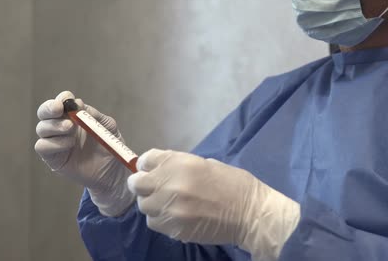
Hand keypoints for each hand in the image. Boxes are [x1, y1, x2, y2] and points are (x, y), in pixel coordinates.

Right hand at [35, 91, 134, 215]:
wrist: (113, 171)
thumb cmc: (110, 146)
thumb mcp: (107, 126)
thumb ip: (94, 115)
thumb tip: (78, 104)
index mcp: (74, 116)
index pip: (60, 103)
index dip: (61, 98)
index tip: (67, 98)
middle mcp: (61, 127)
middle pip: (44, 113)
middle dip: (49, 108)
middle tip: (59, 109)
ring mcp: (56, 142)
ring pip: (42, 128)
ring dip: (55, 126)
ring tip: (71, 128)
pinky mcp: (53, 158)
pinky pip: (42, 147)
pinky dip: (54, 143)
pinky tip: (69, 144)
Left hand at [128, 149, 300, 260]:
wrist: (251, 213)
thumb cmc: (234, 184)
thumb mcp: (207, 164)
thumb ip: (180, 166)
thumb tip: (162, 170)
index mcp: (181, 162)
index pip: (146, 160)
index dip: (148, 165)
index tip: (153, 170)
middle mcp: (171, 183)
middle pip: (137, 184)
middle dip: (144, 185)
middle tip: (157, 189)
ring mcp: (170, 207)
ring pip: (144, 205)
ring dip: (153, 203)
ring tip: (169, 204)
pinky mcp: (174, 228)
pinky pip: (154, 222)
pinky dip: (161, 219)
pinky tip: (176, 216)